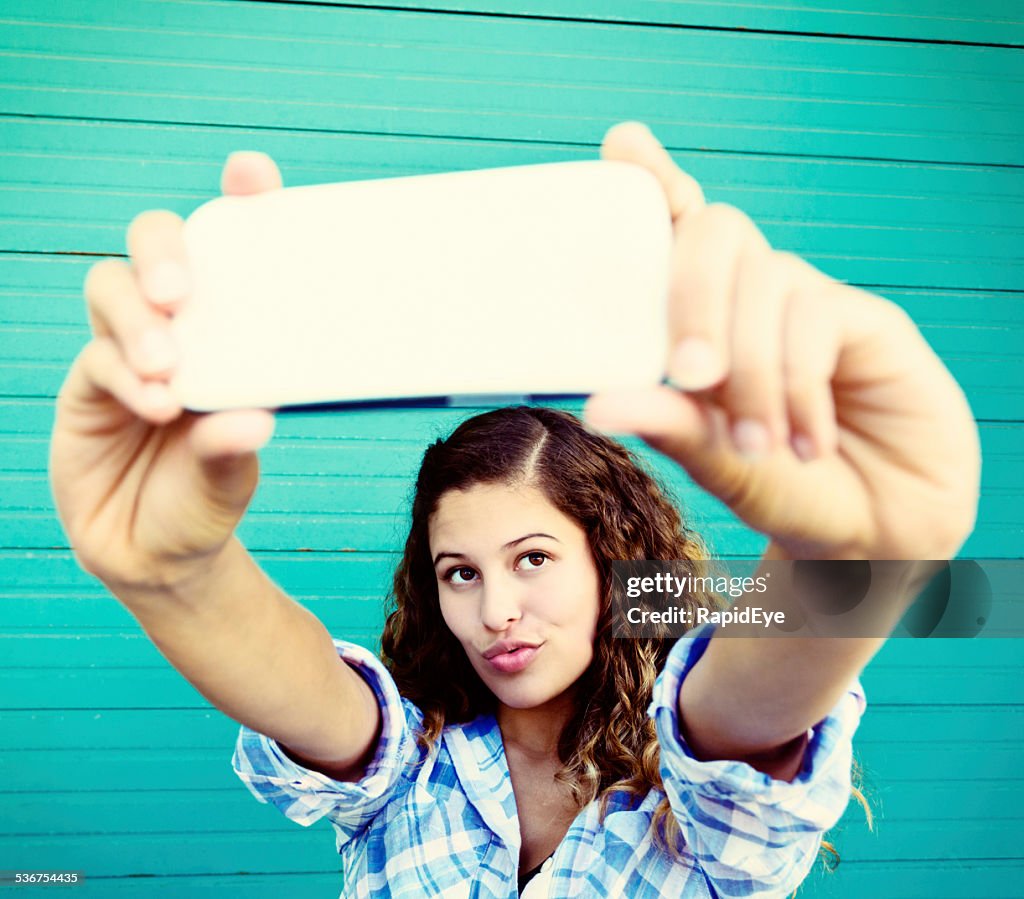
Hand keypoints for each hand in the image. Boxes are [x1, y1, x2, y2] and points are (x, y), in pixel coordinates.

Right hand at [49, 152, 282, 592]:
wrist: (154, 553)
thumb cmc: (208, 499)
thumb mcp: (233, 476)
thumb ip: (235, 446)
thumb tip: (254, 420)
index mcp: (233, 331)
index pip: (235, 251)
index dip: (242, 203)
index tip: (253, 173)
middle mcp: (182, 327)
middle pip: (157, 245)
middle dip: (164, 252)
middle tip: (179, 292)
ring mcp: (130, 348)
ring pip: (112, 287)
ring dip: (137, 320)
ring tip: (167, 369)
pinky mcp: (90, 383)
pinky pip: (96, 356)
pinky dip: (123, 374)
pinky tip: (153, 405)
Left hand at [584, 123, 980, 559]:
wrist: (874, 529)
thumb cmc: (784, 488)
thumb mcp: (718, 463)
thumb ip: (669, 424)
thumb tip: (598, 403)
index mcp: (702, 319)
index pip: (676, 229)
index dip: (652, 181)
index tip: (623, 144)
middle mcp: (751, 297)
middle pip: (717, 233)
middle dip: (693, 299)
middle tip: (692, 375)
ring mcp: (809, 302)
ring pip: (767, 281)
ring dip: (754, 369)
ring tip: (758, 446)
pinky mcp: (866, 320)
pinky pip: (820, 319)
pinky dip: (800, 383)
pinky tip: (805, 440)